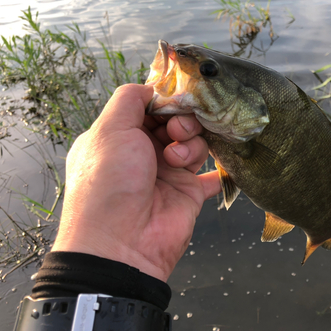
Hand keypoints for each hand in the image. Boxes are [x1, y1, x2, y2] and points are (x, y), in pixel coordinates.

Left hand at [52, 84, 220, 281]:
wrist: (121, 243)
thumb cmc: (108, 182)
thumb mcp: (108, 130)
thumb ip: (129, 99)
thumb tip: (150, 88)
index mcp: (121, 137)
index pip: (150, 107)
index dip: (165, 100)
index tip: (177, 97)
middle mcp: (145, 153)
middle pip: (176, 122)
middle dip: (181, 120)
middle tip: (176, 131)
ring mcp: (169, 173)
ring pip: (195, 143)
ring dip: (191, 144)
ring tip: (177, 158)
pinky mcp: (190, 193)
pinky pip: (212, 175)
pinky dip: (219, 169)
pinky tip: (222, 165)